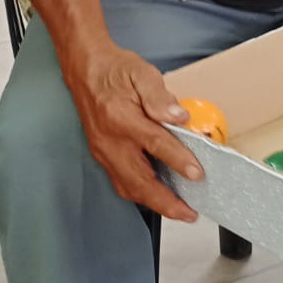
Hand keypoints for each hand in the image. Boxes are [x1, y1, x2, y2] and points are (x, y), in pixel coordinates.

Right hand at [70, 44, 203, 222]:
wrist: (85, 69)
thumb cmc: (114, 70)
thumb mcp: (141, 73)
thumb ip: (160, 96)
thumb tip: (178, 117)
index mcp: (122, 119)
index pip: (156, 144)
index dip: (179, 161)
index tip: (197, 174)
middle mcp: (110, 141)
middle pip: (140, 181)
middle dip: (166, 203)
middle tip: (189, 213)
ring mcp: (104, 151)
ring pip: (129, 188)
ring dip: (154, 203)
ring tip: (177, 210)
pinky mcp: (102, 154)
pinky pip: (120, 183)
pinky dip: (140, 194)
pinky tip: (155, 196)